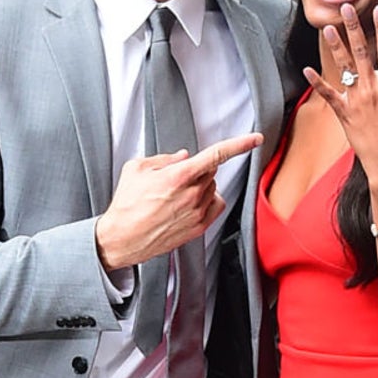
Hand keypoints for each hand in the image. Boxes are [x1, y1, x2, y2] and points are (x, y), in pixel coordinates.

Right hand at [95, 133, 262, 270]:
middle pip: (211, 171)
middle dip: (197, 169)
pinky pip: (215, 205)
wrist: (122, 238)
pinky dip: (208, 200)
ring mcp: (197, 213)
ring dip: (200, 186)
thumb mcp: (137, 169)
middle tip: (175, 177)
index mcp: (178, 176)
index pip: (216, 154)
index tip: (255, 138)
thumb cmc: (126, 204)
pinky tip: (190, 203)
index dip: (240, 144)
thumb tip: (183, 156)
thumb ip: (164, 159)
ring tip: (175, 195)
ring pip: (212, 188)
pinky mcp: (199, 227)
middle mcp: (192, 195)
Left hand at [303, 4, 377, 182]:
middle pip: (361, 52)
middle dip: (353, 28)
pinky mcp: (343, 114)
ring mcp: (355, 101)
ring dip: (335, 47)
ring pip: (343, 68)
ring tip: (328, 28)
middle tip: (346, 8)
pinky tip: (307, 69)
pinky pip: (327, 95)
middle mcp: (372, 90)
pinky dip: (317, 82)